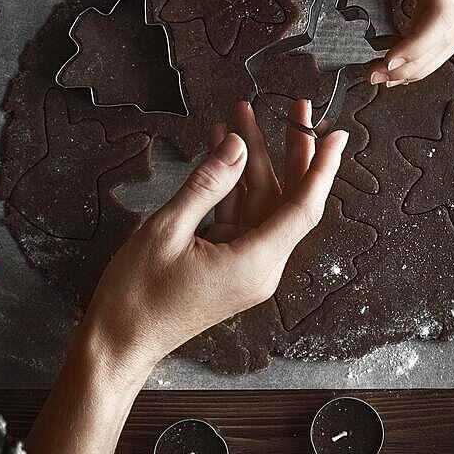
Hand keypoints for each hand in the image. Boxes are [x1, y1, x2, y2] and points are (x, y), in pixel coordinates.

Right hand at [76, 100, 347, 390]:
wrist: (117, 343)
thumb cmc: (137, 296)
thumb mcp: (167, 229)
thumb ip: (207, 184)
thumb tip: (238, 145)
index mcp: (254, 264)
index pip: (303, 208)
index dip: (322, 169)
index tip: (336, 136)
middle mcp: (260, 267)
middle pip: (287, 200)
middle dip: (291, 152)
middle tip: (296, 110)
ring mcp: (246, 265)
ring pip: (262, 203)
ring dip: (253, 161)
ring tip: (243, 115)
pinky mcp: (229, 262)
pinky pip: (239, 214)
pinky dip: (232, 183)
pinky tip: (223, 149)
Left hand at [285, 0, 453, 86]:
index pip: (437, 17)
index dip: (414, 47)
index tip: (385, 63)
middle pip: (447, 37)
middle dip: (413, 64)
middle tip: (374, 78)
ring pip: (452, 39)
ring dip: (423, 63)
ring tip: (387, 76)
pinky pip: (448, 28)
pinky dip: (427, 50)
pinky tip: (400, 58)